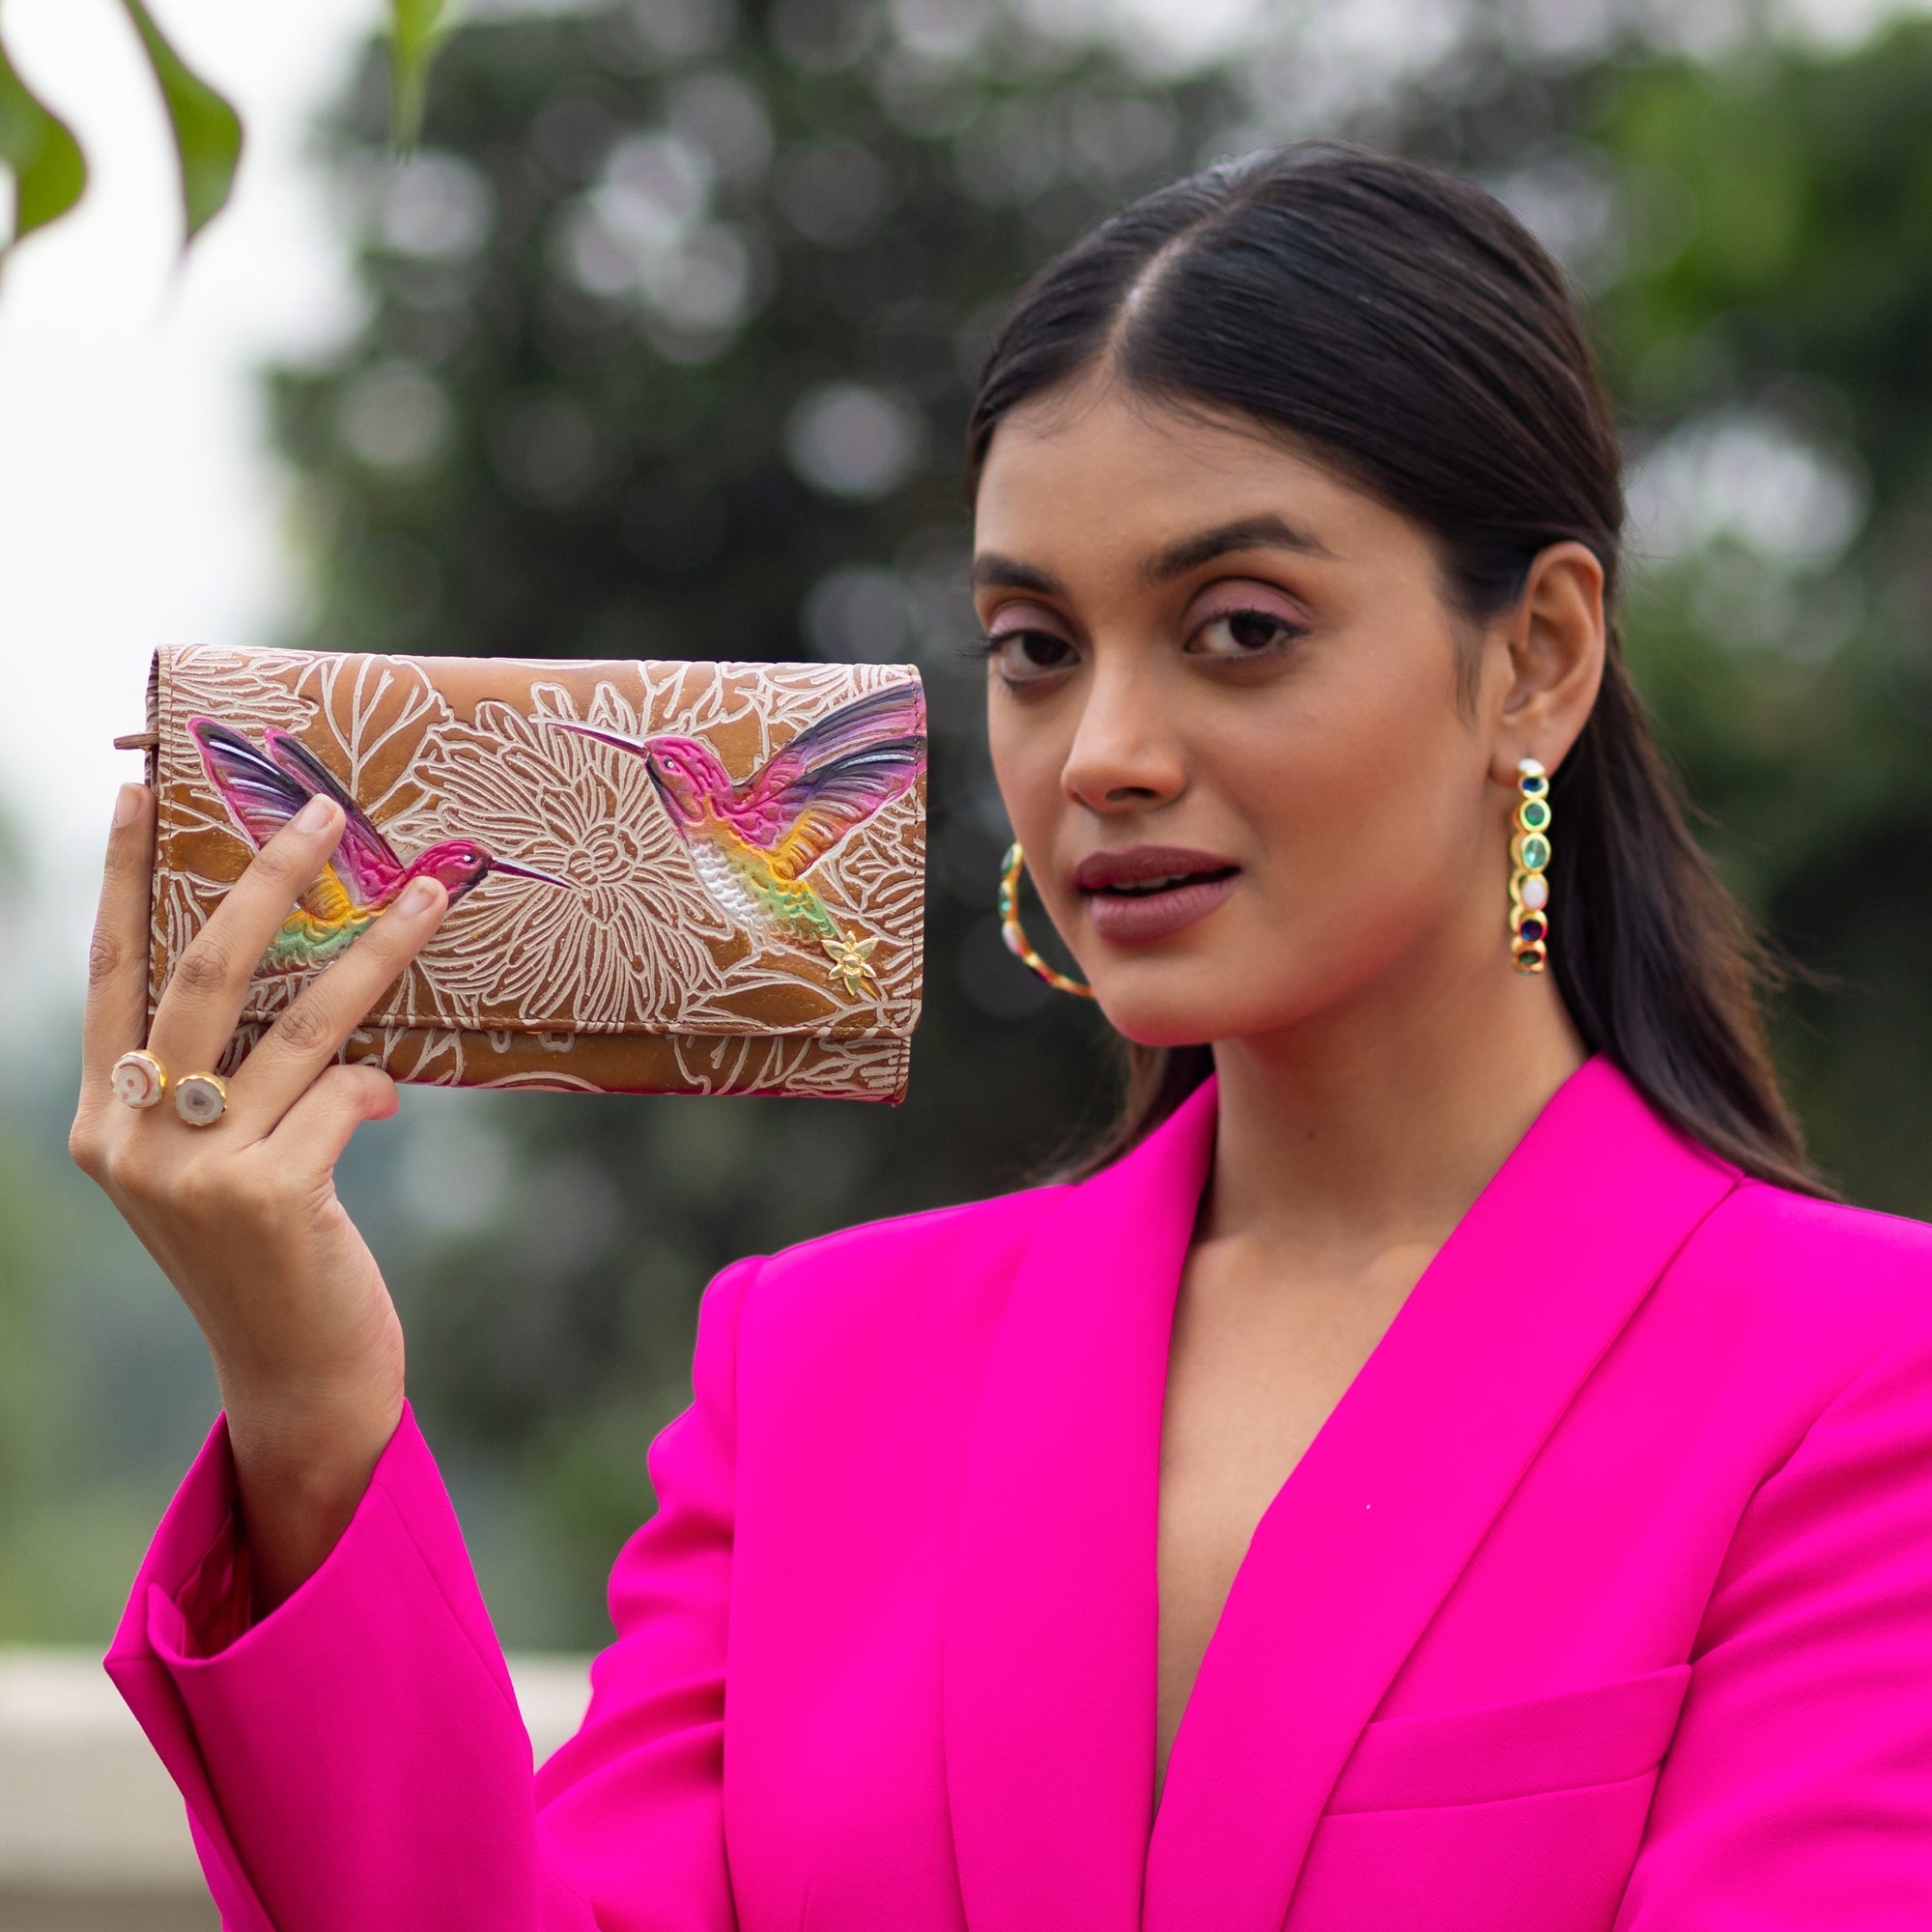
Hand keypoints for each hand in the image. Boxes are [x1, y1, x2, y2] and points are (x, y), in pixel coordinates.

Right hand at [69, 782, 449, 1611]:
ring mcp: (191, 1171)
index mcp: (102, 1118)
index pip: (108, 972)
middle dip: (266, 879)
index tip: (141, 793)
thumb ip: (228, 1080)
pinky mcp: (266, 1196)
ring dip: (377, 950)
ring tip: (433, 892)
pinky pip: (346, 1093)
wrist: (297, 1377)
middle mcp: (128, 1138)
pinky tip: (388, 1100)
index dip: (123, 879)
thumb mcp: (220, 1162)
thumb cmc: (273, 1254)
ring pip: (300, 1021)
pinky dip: (379, 1084)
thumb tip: (310, 971)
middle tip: (322, 811)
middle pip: (201, 970)